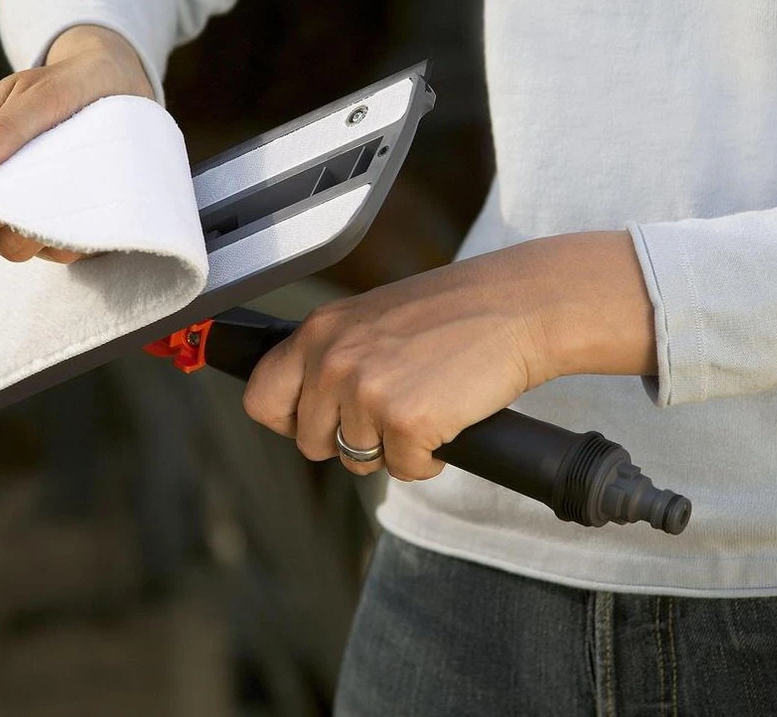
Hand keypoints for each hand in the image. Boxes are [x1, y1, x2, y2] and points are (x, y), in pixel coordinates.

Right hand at [0, 25, 154, 261]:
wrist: (119, 82)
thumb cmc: (69, 83)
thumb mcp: (39, 94)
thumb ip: (3, 127)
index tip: (22, 186)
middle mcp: (2, 193)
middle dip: (27, 226)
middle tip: (63, 190)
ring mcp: (37, 212)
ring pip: (34, 249)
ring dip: (58, 231)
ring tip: (87, 191)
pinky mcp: (72, 225)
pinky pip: (71, 249)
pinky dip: (84, 234)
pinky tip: (101, 203)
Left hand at [241, 231, 655, 480]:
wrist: (515, 306)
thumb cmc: (452, 311)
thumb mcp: (371, 318)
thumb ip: (332, 354)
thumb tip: (309, 402)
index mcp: (319, 332)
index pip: (261, 397)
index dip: (287, 419)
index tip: (314, 422)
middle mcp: (333, 361)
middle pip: (309, 441)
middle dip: (346, 442)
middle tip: (385, 419)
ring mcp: (367, 393)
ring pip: (358, 459)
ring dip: (391, 448)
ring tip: (424, 407)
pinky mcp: (407, 422)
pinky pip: (405, 470)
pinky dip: (427, 459)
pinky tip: (446, 421)